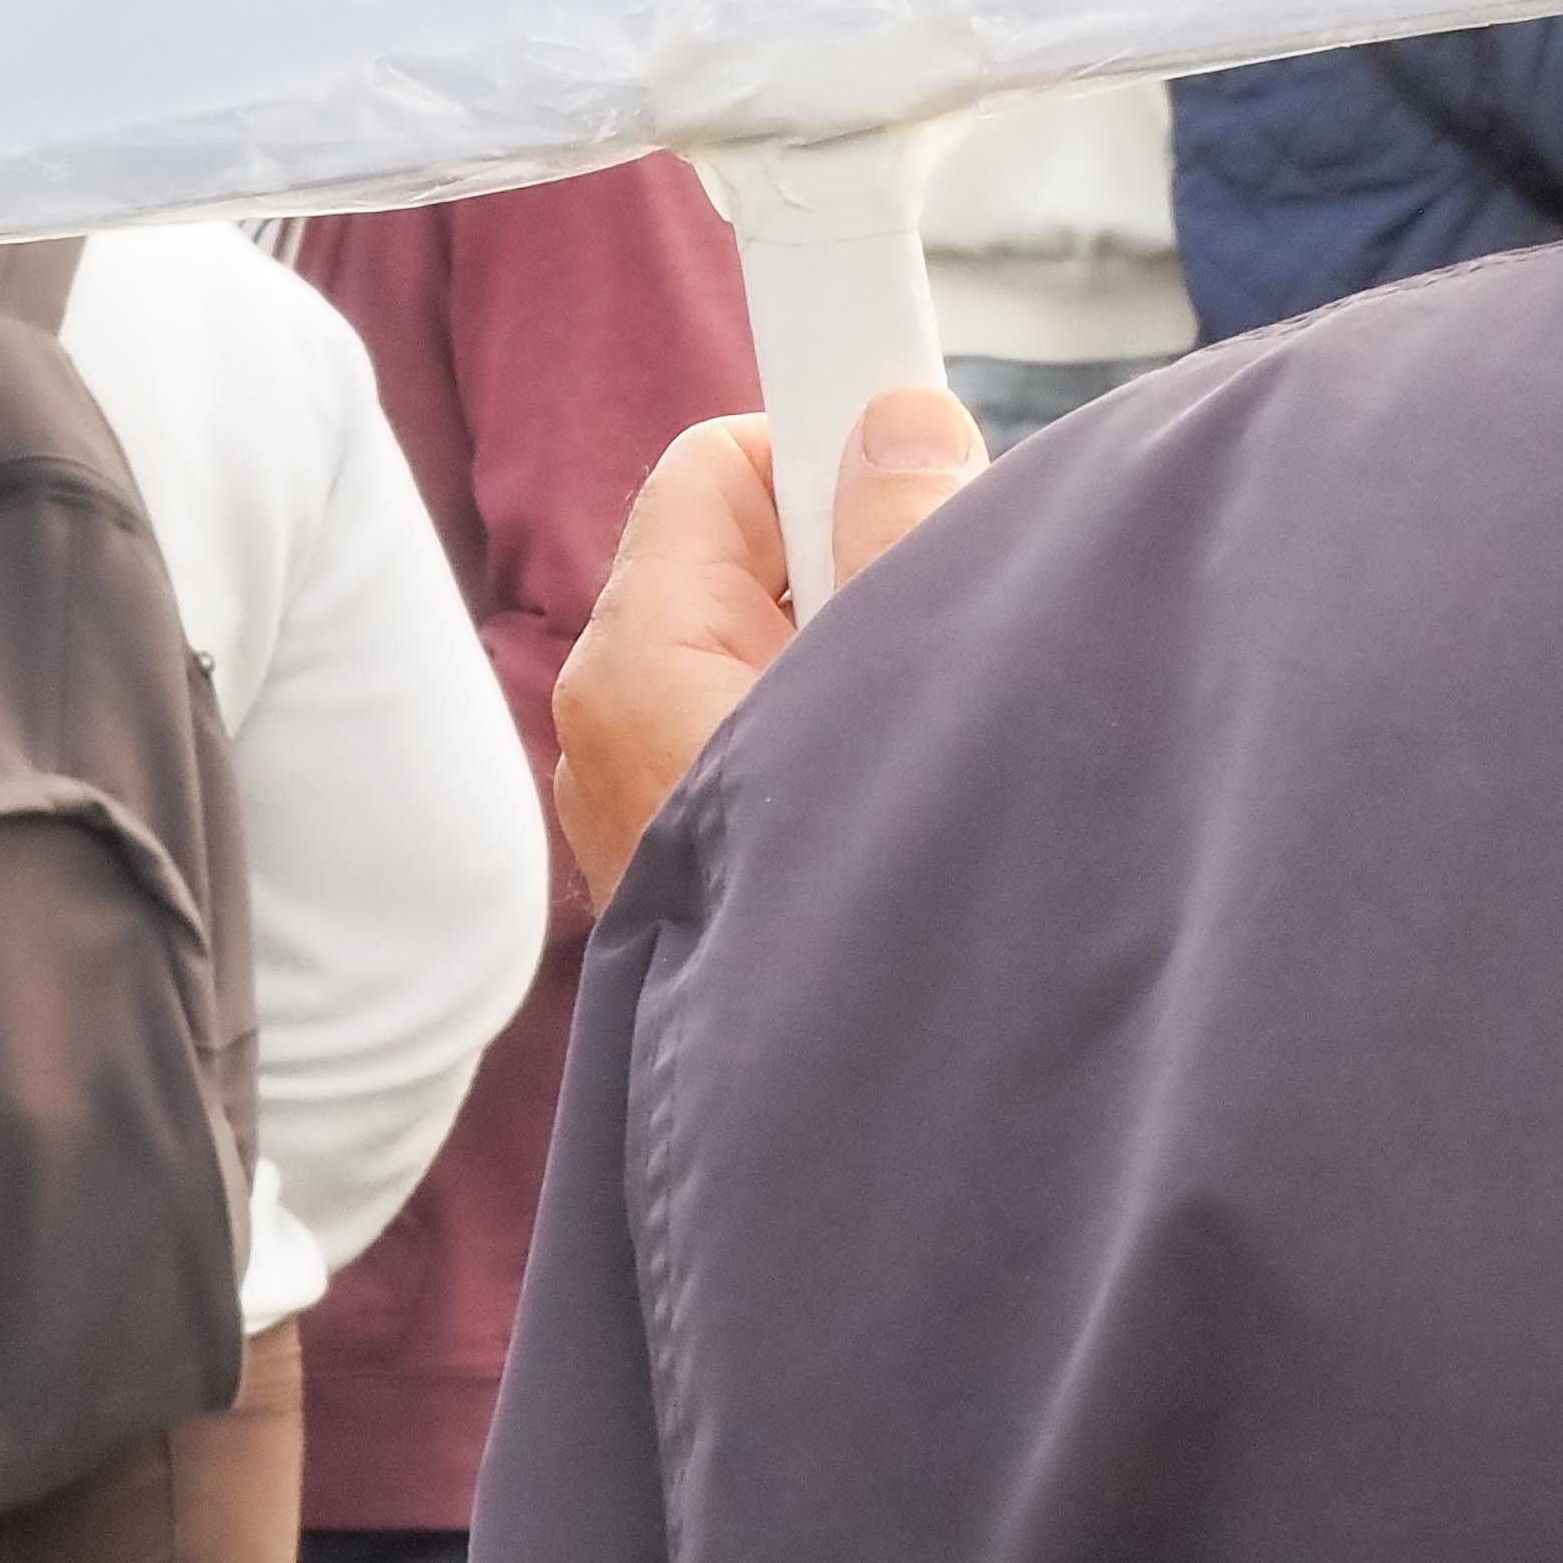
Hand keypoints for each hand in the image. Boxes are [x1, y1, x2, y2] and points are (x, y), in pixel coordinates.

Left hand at [550, 390, 985, 911]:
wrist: (829, 1137)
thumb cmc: (852, 919)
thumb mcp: (899, 689)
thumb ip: (900, 539)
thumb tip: (900, 426)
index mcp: (641, 659)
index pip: (718, 467)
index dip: (827, 456)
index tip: (921, 474)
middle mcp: (617, 726)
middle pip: (744, 560)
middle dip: (854, 567)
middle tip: (945, 630)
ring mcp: (647, 801)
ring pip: (761, 659)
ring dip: (853, 662)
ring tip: (925, 736)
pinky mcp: (688, 864)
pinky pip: (757, 744)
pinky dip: (828, 740)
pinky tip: (897, 800)